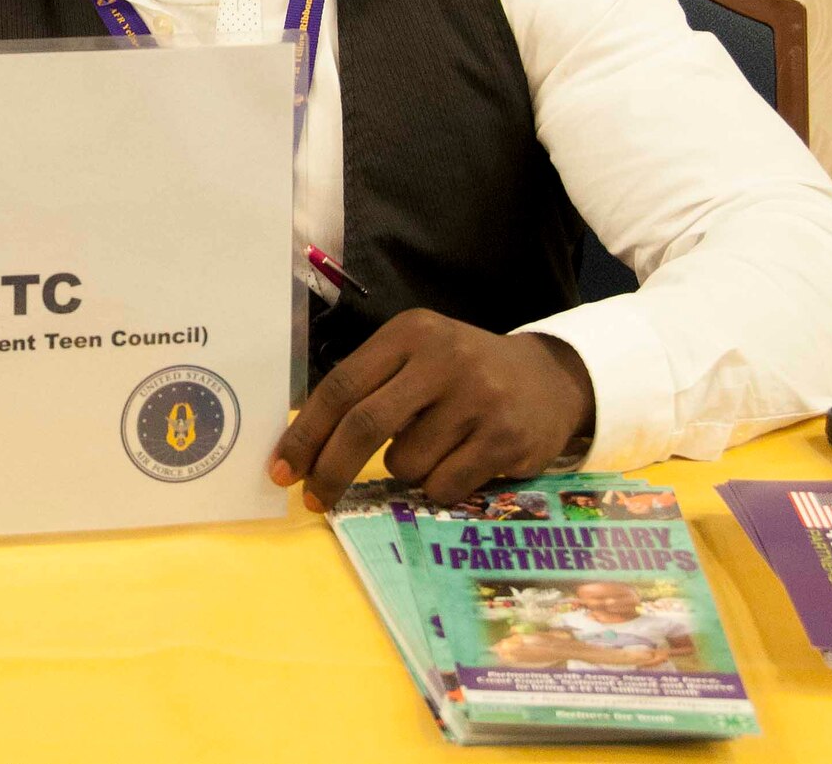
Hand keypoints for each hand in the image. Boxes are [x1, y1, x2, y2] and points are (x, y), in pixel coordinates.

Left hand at [267, 309, 592, 507]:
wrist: (549, 380)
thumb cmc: (462, 374)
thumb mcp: (416, 358)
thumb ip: (369, 388)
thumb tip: (305, 447)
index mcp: (409, 333)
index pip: (341, 386)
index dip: (306, 432)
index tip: (282, 468)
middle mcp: (442, 358)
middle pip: (364, 424)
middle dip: (330, 469)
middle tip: (313, 498)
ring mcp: (477, 398)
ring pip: (405, 462)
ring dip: (404, 471)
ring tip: (435, 447)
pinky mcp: (504, 438)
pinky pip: (443, 484)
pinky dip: (438, 486)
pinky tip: (462, 461)